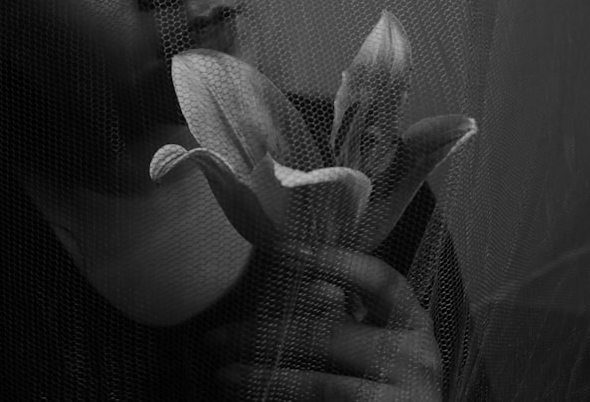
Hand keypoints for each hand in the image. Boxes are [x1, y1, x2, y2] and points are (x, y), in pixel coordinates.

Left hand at [204, 244, 440, 400]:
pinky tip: (251, 397)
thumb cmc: (382, 383)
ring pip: (321, 385)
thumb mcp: (374, 342)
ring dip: (264, 378)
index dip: (334, 260)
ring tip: (224, 375)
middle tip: (218, 337)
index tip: (282, 248)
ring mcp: (405, 396)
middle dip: (265, 335)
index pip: (380, 280)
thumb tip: (294, 284)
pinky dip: (280, 398)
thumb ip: (344, 316)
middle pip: (330, 335)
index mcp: (413, 323)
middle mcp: (416, 357)